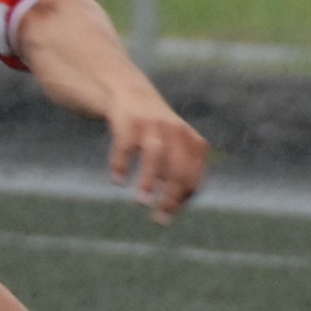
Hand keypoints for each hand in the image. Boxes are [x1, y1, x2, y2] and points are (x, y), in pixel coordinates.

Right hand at [103, 95, 211, 224]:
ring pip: (155, 154)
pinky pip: (126, 145)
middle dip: (169, 195)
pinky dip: (122, 163)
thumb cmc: (155, 131)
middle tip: (158, 218)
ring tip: (141, 202)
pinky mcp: (129, 120)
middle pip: (178, 168)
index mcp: (191, 140)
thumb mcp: (173, 147)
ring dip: (149, 179)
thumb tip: (170, 212)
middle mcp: (175, 130)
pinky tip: (118, 180)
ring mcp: (151, 124)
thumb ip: (176, 174)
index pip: (192, 176)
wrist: (131, 92)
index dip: (182, 198)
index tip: (168, 214)